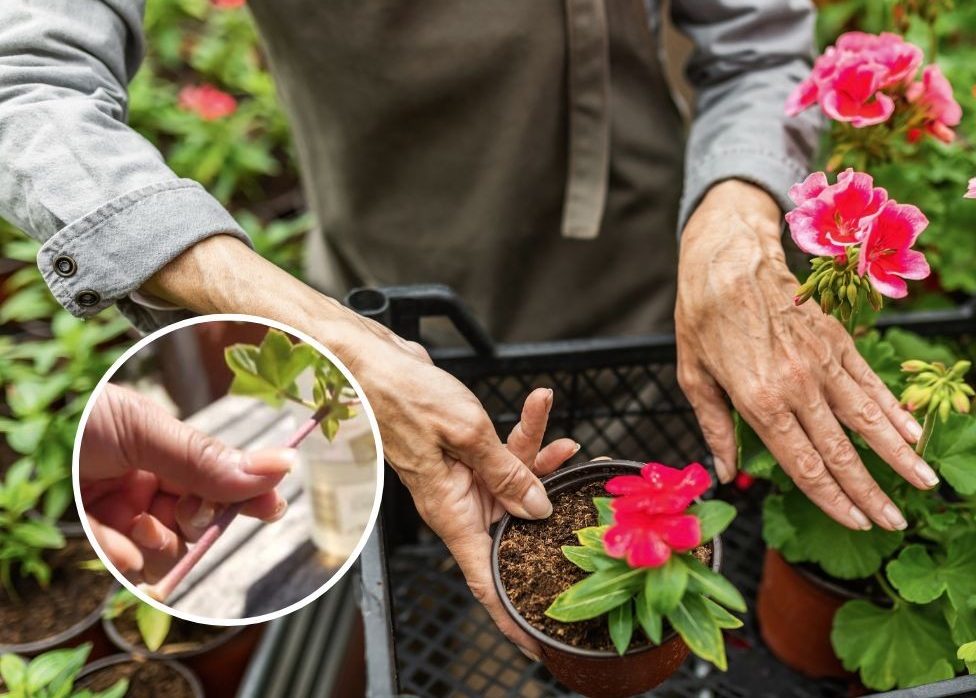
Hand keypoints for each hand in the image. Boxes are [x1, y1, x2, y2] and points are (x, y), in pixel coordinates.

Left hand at [80, 384, 290, 583]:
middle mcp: (151, 481)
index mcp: (168, 449)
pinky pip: (129, 560)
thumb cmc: (76, 415)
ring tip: (138, 525)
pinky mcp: (97, 537)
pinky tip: (118, 544)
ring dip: (159, 542)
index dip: (245, 494)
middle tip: (184, 513)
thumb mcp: (146, 430)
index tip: (269, 508)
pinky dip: (127, 556)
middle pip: (200, 518)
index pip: (221, 476)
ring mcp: (125, 511)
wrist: (24, 426)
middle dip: (196, 522)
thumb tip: (278, 465)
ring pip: (168, 547)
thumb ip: (208, 457)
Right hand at [145, 236, 577, 655]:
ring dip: (540, 458)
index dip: (507, 612)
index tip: (534, 640)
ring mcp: (460, 475)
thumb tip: (538, 509)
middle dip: (548, 511)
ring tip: (565, 441)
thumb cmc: (400, 396)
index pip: (482, 578)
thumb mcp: (467, 433)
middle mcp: (455, 500)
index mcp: (450, 511)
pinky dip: (524, 431)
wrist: (368, 360)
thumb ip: (507, 472)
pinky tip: (540, 406)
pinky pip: (503, 451)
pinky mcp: (464, 449)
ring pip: (514, 481)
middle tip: (583, 508)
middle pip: (512, 524)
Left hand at [675, 180, 936, 531]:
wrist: (728, 257)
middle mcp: (798, 386)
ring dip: (900, 455)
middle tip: (898, 524)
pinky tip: (915, 432)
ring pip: (869, 419)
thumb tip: (726, 473)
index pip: (804, 465)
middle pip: (842, 452)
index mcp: (760, 402)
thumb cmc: (703, 318)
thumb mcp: (693, 377)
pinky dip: (896, 410)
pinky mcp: (837, 341)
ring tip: (926, 483)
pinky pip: (871, 382)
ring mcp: (823, 362)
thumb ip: (715, 429)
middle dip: (873, 493)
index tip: (857, 523)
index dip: (833, 500)